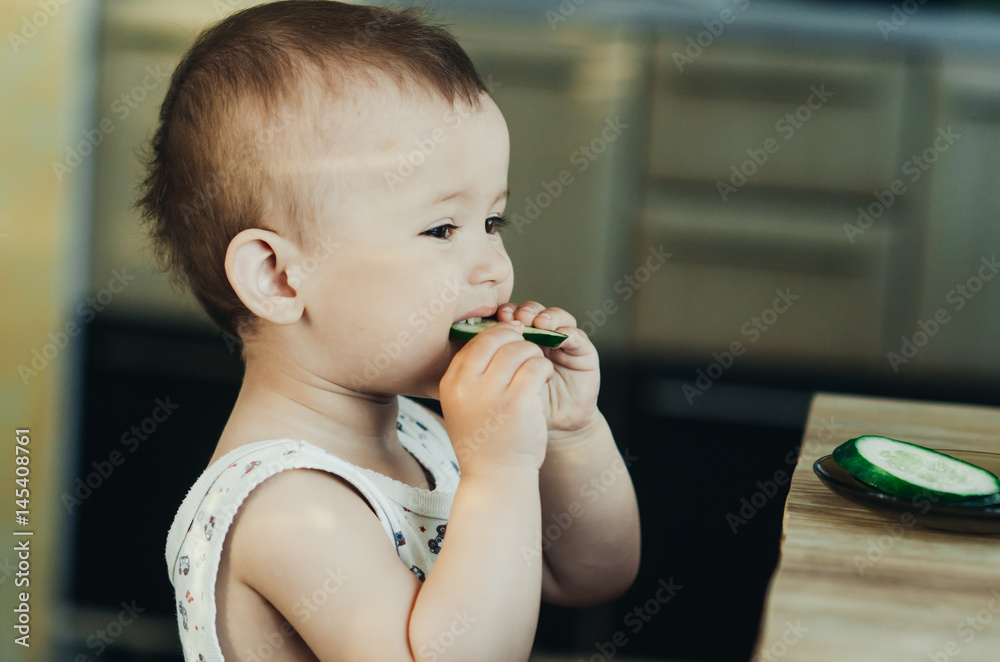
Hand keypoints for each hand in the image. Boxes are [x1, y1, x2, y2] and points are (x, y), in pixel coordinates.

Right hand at [439, 320, 553, 474]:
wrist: (495, 477)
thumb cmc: (484, 440)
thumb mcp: (464, 404)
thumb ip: (472, 373)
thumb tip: (496, 337)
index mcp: (451, 382)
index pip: (475, 340)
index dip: (498, 336)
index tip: (511, 343)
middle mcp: (467, 385)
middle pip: (497, 339)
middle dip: (518, 341)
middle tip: (528, 354)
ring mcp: (492, 393)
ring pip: (520, 349)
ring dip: (534, 355)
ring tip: (537, 370)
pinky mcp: (518, 402)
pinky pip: (537, 366)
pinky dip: (545, 368)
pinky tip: (544, 380)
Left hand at [496, 302, 599, 433]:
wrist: (544, 437)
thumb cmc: (514, 413)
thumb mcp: (497, 386)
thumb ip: (487, 362)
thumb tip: (464, 337)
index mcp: (515, 343)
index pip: (511, 318)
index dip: (505, 314)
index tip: (497, 316)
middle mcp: (539, 340)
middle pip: (533, 313)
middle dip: (525, 311)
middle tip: (518, 317)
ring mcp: (562, 346)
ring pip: (557, 318)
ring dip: (547, 316)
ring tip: (539, 323)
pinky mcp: (584, 355)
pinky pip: (578, 337)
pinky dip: (569, 333)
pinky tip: (561, 336)